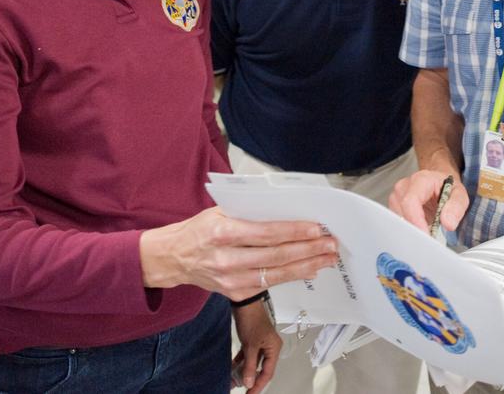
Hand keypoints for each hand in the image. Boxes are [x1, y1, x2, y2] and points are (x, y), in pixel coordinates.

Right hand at [139, 206, 337, 299]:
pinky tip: (308, 270)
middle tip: (331, 244)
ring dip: (307, 266)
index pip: (266, 233)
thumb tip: (287, 210)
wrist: (173, 258)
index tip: (316, 228)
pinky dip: (291, 276)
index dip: (294, 232)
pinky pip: (269, 285)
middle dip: (308, 250)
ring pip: (276, 274)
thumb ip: (249, 212)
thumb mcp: (219, 211)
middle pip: (276, 256)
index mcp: (221, 232)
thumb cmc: (198, 230)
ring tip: (327, 258)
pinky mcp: (235, 293)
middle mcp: (226, 259)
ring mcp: (231, 280)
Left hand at [231, 300, 279, 391]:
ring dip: (244, 371)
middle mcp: (269, 347)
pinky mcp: (252, 340)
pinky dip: (240, 362)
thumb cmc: (251, 320)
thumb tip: (249, 382)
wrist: (243, 302)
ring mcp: (260, 344)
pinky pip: (247, 356)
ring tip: (234, 380)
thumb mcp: (251, 346)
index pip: (268, 372)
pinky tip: (232, 368)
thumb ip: (250, 365)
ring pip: (253, 363)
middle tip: (242, 389)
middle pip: (261, 368)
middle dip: (250, 379)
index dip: (258, 385)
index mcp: (274, 348)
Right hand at [389, 169, 468, 232]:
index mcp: (421, 180)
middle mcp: (405, 186)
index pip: (410, 201)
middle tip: (430, 238)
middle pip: (402, 213)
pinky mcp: (394, 205)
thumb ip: (456, 207)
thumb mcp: (459, 193)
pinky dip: (409, 228)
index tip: (425, 236)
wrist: (438, 181)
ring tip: (428, 228)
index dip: (416, 221)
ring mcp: (397, 196)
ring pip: (398, 219)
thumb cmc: (447, 185)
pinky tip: (420, 226)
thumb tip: (448, 223)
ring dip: (412, 228)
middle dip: (416, 228)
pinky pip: (398, 222)